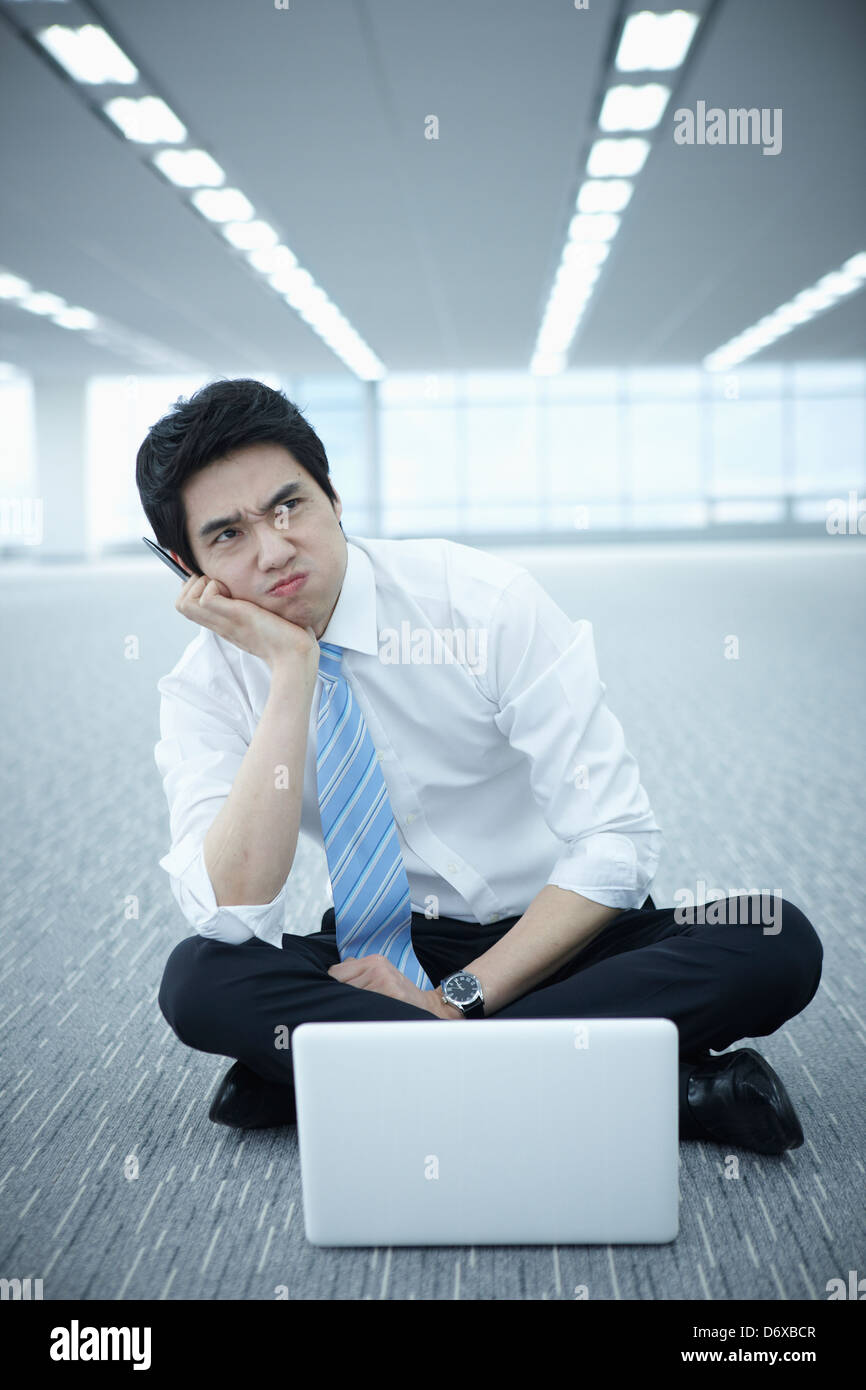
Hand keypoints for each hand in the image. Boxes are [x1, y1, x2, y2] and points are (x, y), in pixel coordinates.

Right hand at [175, 572, 318, 670]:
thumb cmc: (288, 638)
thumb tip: (260, 590)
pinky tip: (235, 593)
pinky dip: (214, 587)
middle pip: (180, 603)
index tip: (219, 584)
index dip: (196, 588)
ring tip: (225, 588)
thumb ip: (257, 607)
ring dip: (200, 584)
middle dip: (193, 584)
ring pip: (184, 601)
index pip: (189, 605)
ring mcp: (224, 621)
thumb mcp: (266, 618)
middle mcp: (219, 623)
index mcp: (224, 623)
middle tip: (220, 584)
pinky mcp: (234, 617)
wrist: (296, 656)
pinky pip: (205, 598)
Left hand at [327, 954, 451, 1016]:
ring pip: (348, 995)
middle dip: (338, 997)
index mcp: (374, 960)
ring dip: (347, 1007)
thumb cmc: (400, 996)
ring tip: (358, 1012)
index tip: (335, 997)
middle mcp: (378, 967)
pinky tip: (365, 1016)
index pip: (335, 972)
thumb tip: (331, 976)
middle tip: (346, 1007)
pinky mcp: (389, 994)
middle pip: (338, 983)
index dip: (332, 987)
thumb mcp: (381, 975)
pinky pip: (360, 1005)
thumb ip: (357, 971)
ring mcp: (384, 980)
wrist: (427, 1007)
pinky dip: (357, 1013)